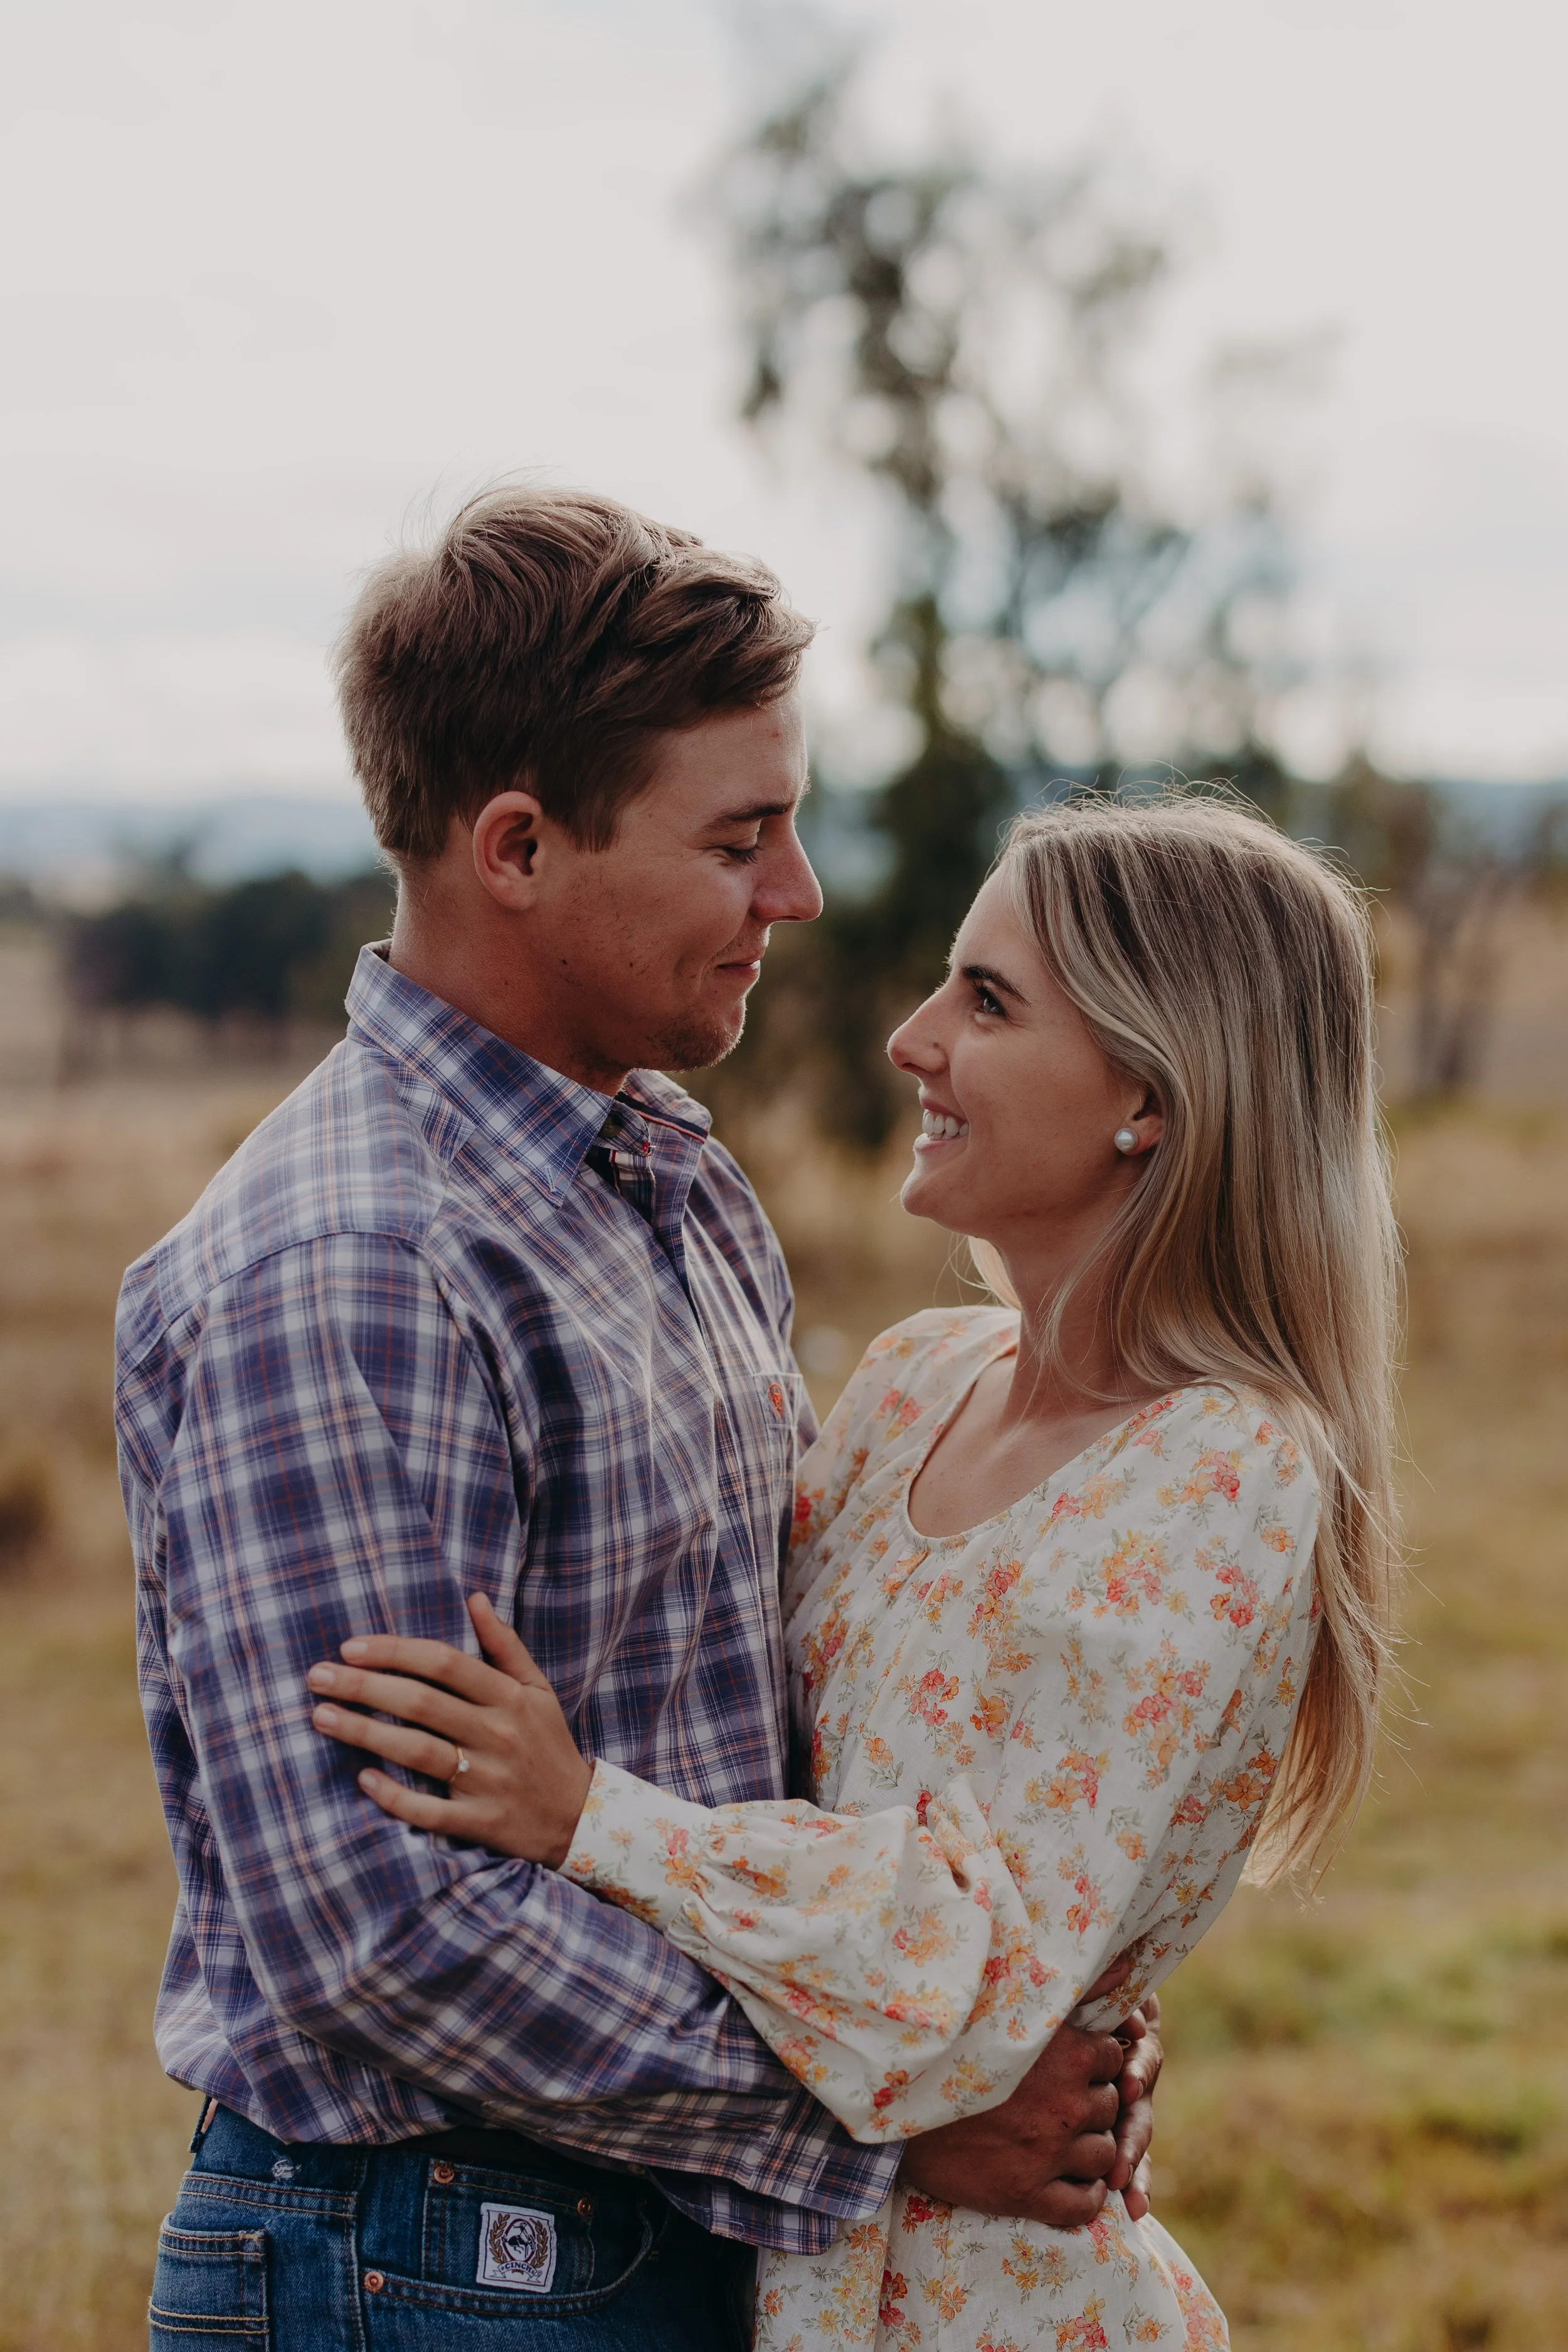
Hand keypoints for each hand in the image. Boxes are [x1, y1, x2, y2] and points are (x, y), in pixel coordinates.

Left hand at [306, 1593, 592, 1866]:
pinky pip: (430, 1811)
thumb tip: (474, 1598)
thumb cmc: (547, 1744)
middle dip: (364, 1687)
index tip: (350, 1647)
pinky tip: (362, 1779)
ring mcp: (488, 1779)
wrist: (579, 1817)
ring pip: (418, 1753)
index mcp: (509, 1697)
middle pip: (422, 1703)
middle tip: (317, 1677)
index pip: (445, 1663)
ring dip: (365, 1734)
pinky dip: (395, 1796)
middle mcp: (498, 1734)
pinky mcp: (481, 1821)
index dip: (395, 1652)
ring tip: (320, 1718)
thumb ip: (505, 1645)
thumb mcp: (537, 1689)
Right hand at [899, 1960, 1157, 2228]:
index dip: (1095, 2060)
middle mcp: (1063, 2104)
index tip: (1072, 2062)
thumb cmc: (952, 2043)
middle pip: (1111, 2106)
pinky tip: (1066, 2181)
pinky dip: (1084, 2195)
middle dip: (1092, 2103)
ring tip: (1060, 2137)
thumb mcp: (1013, 2004)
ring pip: (1104, 2156)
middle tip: (1060, 2099)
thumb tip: (1127, 1962)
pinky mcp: (1026, 2194)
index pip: (1113, 2058)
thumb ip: (1078, 1987)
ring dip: (1089, 2148)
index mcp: (1063, 2054)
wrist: (896, 2100)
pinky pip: (1084, 2205)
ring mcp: (1047, 2153)